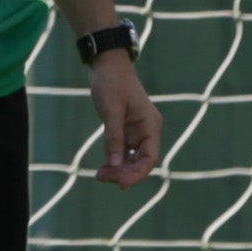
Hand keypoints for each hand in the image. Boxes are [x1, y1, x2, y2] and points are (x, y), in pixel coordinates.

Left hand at [89, 53, 161, 186]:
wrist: (107, 65)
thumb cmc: (111, 84)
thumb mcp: (111, 111)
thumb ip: (114, 138)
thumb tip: (115, 165)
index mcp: (151, 125)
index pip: (150, 157)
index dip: (138, 173)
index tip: (122, 185)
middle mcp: (147, 130)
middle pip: (142, 160)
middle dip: (125, 173)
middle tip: (103, 178)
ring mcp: (137, 131)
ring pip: (132, 157)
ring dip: (119, 169)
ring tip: (100, 176)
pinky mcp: (125, 129)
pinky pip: (124, 150)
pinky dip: (115, 160)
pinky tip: (104, 168)